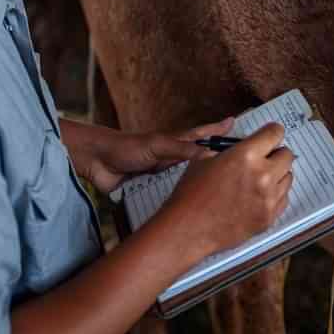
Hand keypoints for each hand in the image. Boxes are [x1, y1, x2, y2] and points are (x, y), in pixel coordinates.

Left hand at [61, 116, 236, 193]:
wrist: (97, 163)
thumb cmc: (125, 147)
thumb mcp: (158, 146)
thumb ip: (183, 150)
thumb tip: (212, 154)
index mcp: (175, 143)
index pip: (202, 135)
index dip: (218, 130)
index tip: (235, 122)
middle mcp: (171, 159)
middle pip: (198, 161)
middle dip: (215, 164)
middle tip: (236, 168)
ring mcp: (161, 176)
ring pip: (186, 181)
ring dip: (198, 187)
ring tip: (218, 194)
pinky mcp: (151, 192)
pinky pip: (170, 197)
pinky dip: (179, 201)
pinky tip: (189, 210)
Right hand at [163, 123, 294, 258]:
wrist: (187, 229)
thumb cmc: (191, 192)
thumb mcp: (204, 158)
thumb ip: (229, 148)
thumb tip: (245, 145)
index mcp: (246, 155)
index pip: (275, 133)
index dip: (272, 131)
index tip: (270, 134)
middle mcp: (263, 175)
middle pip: (287, 155)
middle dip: (275, 153)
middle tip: (263, 158)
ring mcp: (268, 199)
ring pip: (288, 177)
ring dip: (277, 174)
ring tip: (259, 179)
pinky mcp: (268, 218)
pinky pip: (283, 199)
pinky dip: (274, 194)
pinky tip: (258, 196)